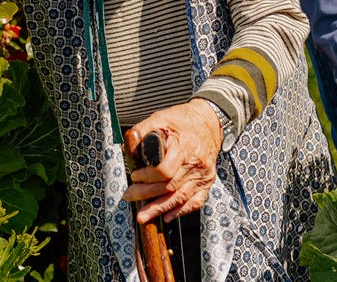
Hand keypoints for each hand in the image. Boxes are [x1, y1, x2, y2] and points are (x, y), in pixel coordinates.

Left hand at [122, 99, 221, 223]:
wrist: (210, 122)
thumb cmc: (182, 120)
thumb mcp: (160, 118)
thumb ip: (142, 131)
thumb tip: (126, 146)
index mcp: (183, 147)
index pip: (165, 170)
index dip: (147, 177)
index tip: (134, 176)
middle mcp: (195, 163)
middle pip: (170, 186)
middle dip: (147, 196)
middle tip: (129, 197)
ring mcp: (203, 175)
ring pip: (181, 197)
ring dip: (160, 209)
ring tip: (144, 217)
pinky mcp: (207, 182)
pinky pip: (196, 202)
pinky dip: (181, 211)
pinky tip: (167, 217)